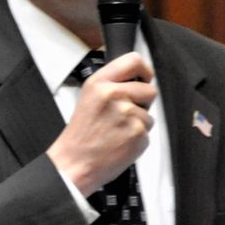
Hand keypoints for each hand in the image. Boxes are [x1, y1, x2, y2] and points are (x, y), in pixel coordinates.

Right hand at [46, 51, 156, 194]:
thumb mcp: (88, 98)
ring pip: (150, 114)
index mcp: (99, 83)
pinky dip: (138, 139)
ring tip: (117, 131)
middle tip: (123, 115)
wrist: (74, 163)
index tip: (143, 80)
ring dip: (138, 123)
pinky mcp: (137, 133)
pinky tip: (121, 142)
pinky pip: (148, 132)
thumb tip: (139, 78)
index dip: (144, 71)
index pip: (134, 61)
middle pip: (149, 89)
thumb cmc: (81, 135)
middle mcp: (113, 95)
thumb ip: (112, 84)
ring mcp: (127, 114)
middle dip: (142, 103)